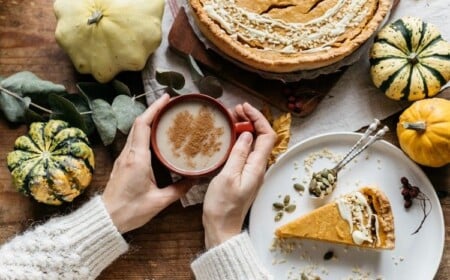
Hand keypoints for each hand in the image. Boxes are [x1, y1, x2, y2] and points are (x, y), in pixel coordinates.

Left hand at [102, 94, 192, 233]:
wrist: (107, 219)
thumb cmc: (130, 210)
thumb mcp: (159, 201)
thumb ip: (178, 189)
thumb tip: (194, 180)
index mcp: (137, 158)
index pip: (144, 125)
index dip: (154, 108)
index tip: (167, 98)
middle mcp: (128, 153)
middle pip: (138, 123)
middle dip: (153, 110)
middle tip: (170, 105)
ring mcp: (123, 157)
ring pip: (135, 131)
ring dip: (148, 120)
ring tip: (165, 117)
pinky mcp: (122, 163)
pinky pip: (134, 141)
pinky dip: (144, 132)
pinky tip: (155, 137)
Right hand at [202, 103, 276, 247]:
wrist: (221, 228)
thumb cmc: (222, 206)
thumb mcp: (228, 177)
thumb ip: (239, 154)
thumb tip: (247, 134)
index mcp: (257, 166)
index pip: (267, 135)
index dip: (258, 118)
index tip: (244, 108)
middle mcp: (258, 167)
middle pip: (262, 137)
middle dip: (251, 120)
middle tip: (234, 110)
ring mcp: (251, 171)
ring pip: (253, 143)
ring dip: (245, 128)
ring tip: (230, 118)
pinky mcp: (243, 175)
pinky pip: (245, 151)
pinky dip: (238, 139)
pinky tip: (227, 137)